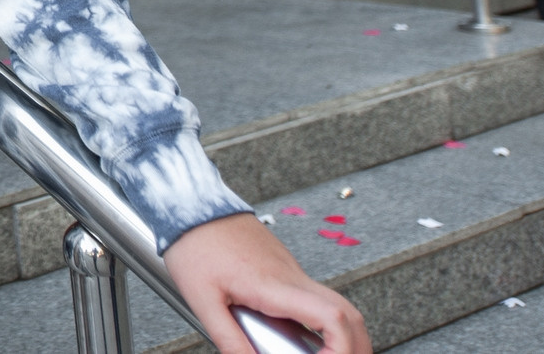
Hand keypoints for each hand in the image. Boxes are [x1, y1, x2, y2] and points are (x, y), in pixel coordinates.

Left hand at [165, 213, 369, 353]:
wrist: (190, 205)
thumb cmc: (194, 244)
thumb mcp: (203, 300)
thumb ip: (229, 338)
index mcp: (274, 286)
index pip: (333, 317)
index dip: (342, 348)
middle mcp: (292, 277)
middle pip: (348, 314)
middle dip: (353, 347)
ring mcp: (291, 271)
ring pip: (337, 305)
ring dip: (342, 335)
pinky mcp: (284, 268)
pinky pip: (316, 297)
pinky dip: (323, 322)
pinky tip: (304, 338)